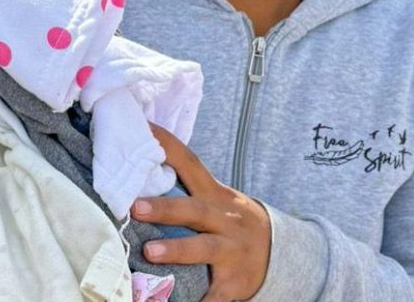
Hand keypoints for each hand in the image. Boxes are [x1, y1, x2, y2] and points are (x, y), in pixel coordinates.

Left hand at [131, 124, 271, 301]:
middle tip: (134, 206)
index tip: (140, 129)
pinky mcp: (233, 282)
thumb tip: (138, 164)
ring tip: (149, 253)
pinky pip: (215, 294)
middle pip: (193, 210)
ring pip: (204, 248)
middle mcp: (223, 219)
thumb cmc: (229, 221)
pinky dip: (201, 300)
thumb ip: (184, 186)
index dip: (166, 145)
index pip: (189, 163)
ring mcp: (231, 250)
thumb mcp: (215, 198)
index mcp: (214, 194)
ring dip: (177, 250)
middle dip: (165, 208)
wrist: (279, 252)